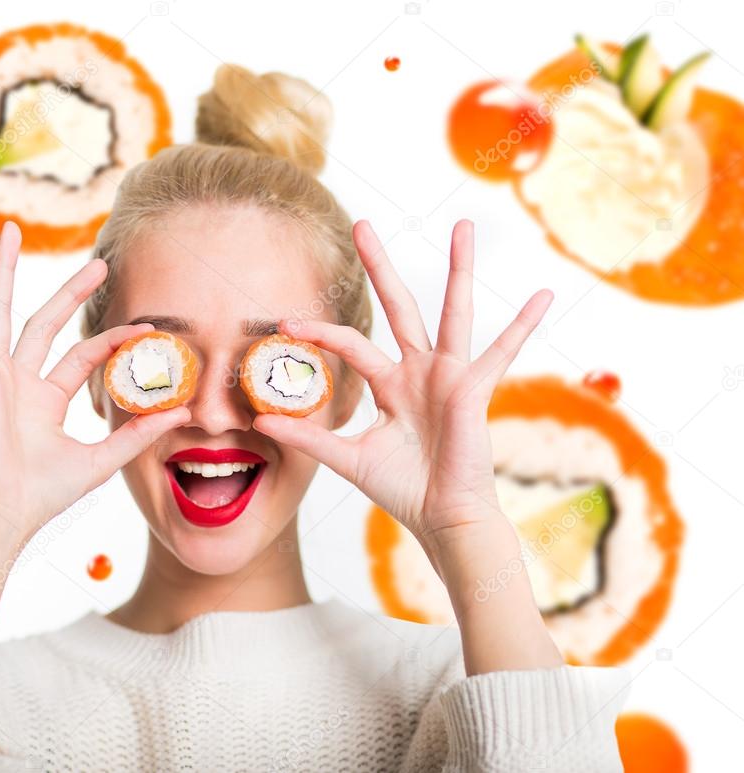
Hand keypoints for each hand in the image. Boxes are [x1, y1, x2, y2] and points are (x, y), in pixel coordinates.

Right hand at [0, 222, 188, 544]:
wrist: (2, 513)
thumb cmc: (43, 494)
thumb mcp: (101, 459)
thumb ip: (137, 433)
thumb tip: (184, 413)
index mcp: (45, 398)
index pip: (85, 354)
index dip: (116, 340)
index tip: (150, 331)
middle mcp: (19, 380)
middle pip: (47, 321)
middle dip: (72, 291)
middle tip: (100, 263)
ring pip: (1, 311)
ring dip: (4, 271)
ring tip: (10, 231)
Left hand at [254, 220, 551, 547]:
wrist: (441, 518)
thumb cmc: (401, 488)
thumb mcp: (346, 457)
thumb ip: (307, 437)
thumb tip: (259, 422)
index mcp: (390, 383)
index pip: (351, 343)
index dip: (320, 332)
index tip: (286, 322)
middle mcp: (419, 370)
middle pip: (398, 306)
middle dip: (380, 266)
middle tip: (362, 224)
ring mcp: (449, 375)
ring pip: (452, 311)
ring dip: (459, 269)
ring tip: (464, 225)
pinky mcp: (474, 389)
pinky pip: (503, 353)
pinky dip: (523, 326)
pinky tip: (544, 296)